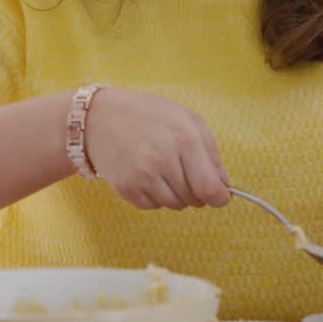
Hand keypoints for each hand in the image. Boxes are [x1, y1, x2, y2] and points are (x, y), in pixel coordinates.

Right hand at [82, 88, 229, 209]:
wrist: (99, 117)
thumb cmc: (149, 114)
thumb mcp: (187, 119)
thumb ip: (211, 151)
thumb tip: (223, 185)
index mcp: (184, 138)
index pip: (209, 187)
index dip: (220, 198)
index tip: (221, 197)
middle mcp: (163, 159)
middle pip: (194, 199)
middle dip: (198, 192)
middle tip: (186, 172)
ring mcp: (142, 176)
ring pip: (175, 205)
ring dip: (177, 194)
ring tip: (164, 169)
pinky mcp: (126, 188)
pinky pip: (154, 206)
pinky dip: (156, 196)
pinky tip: (147, 173)